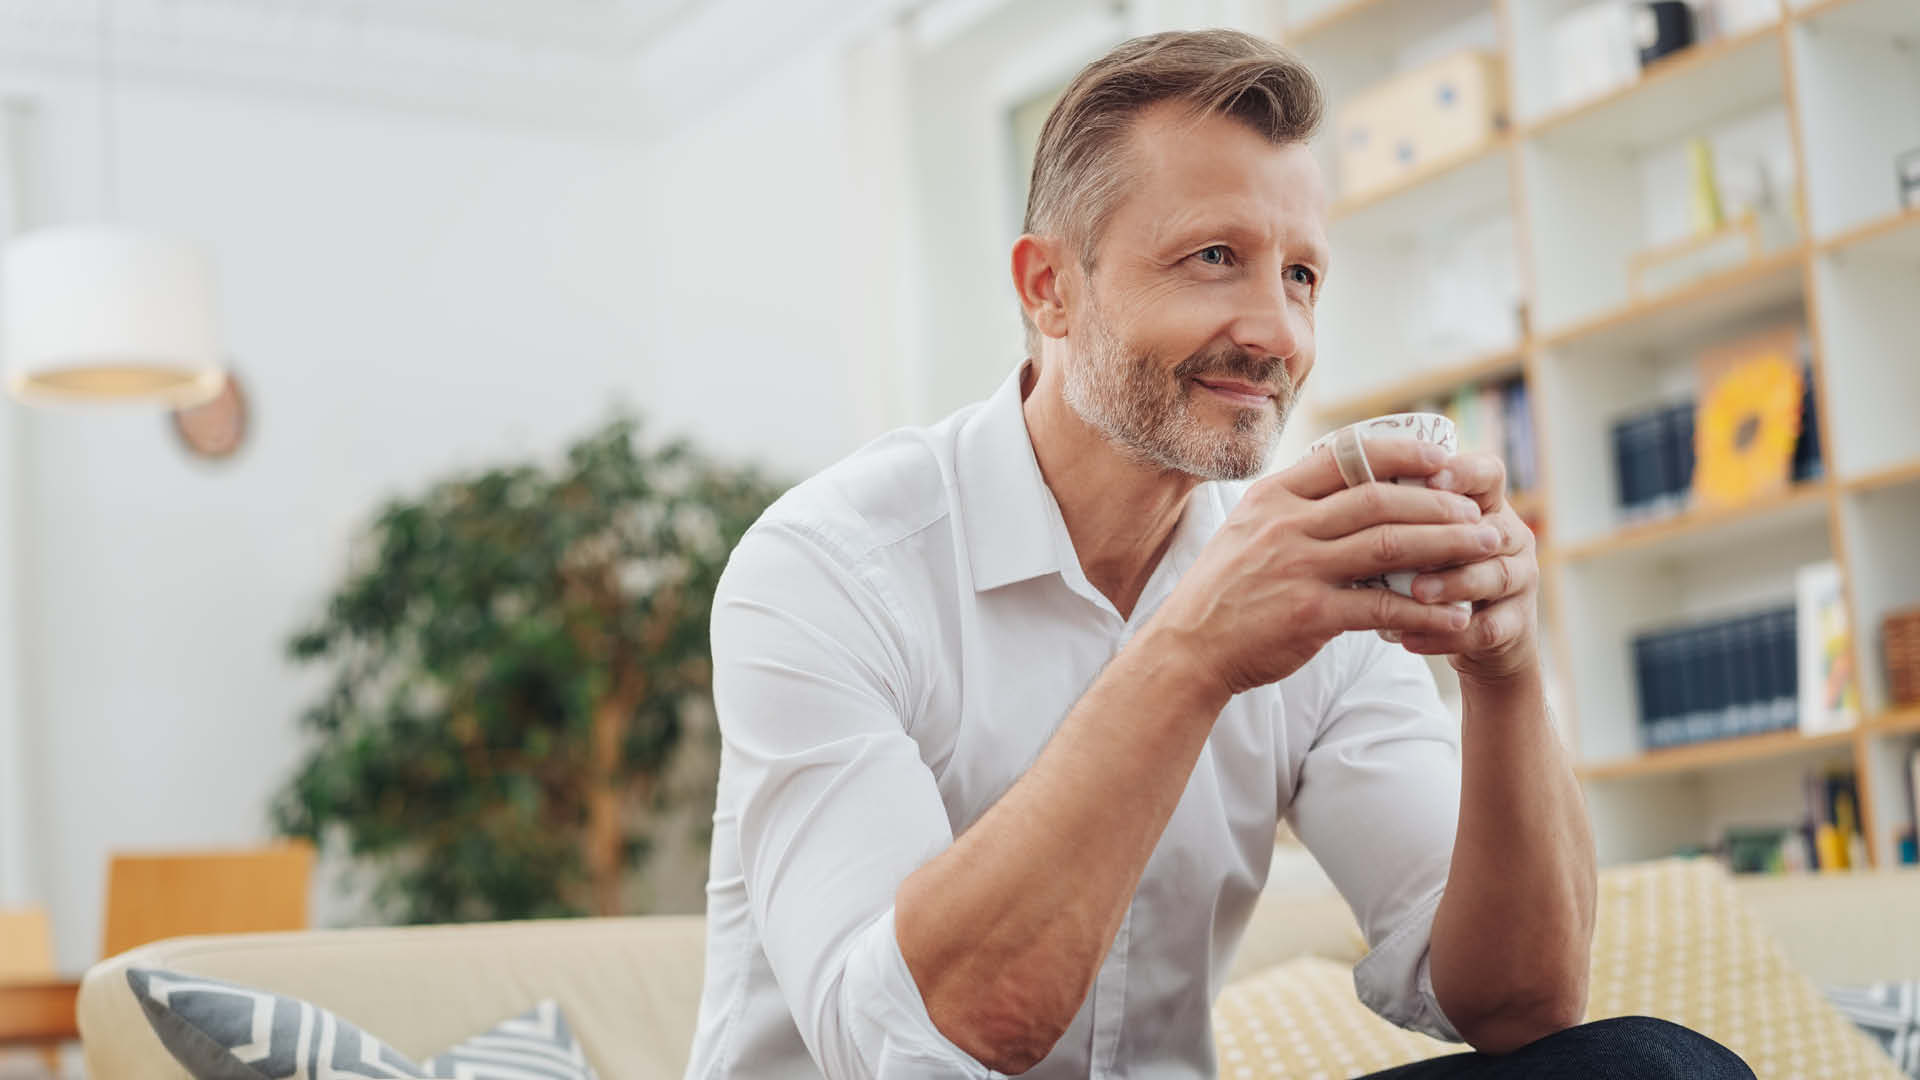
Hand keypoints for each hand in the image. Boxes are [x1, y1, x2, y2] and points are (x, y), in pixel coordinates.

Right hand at [1148, 436, 1499, 698]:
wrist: (1188, 649)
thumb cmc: (1225, 592)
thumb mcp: (1248, 531)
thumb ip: (1297, 508)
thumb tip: (1353, 487)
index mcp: (1274, 497)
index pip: (1348, 457)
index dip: (1403, 453)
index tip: (1443, 459)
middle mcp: (1285, 525)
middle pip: (1380, 498)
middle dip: (1439, 502)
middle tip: (1478, 512)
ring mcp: (1297, 568)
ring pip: (1390, 544)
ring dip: (1447, 545)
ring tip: (1484, 548)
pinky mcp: (1309, 614)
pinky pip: (1383, 606)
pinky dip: (1427, 609)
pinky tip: (1455, 614)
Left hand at [1387, 451, 1540, 684]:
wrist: (1466, 634)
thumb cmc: (1431, 571)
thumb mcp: (1418, 537)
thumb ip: (1397, 513)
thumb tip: (1343, 486)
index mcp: (1486, 506)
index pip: (1488, 473)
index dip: (1463, 473)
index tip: (1430, 479)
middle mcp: (1509, 536)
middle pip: (1491, 527)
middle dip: (1449, 536)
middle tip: (1407, 546)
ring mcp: (1520, 580)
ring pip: (1496, 576)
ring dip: (1453, 584)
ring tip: (1415, 592)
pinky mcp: (1516, 624)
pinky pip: (1488, 629)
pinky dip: (1447, 635)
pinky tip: (1410, 639)